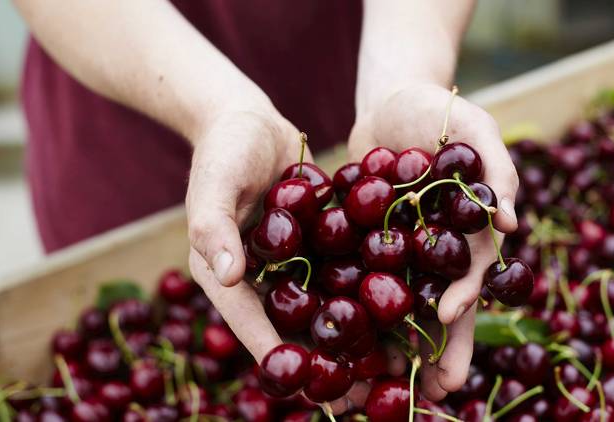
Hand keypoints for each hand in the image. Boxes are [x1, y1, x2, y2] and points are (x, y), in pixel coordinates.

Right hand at [186, 106, 385, 414]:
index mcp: (225, 271)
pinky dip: (365, 295)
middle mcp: (259, 276)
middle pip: (291, 326)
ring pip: (323, 308)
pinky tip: (401, 314)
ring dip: (351, 338)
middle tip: (356, 395)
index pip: (250, 320)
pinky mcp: (318, 244)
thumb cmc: (224, 148)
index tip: (309, 384)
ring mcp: (291, 262)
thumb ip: (212, 226)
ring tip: (388, 368)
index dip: (279, 353)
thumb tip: (224, 275)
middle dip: (322, 360)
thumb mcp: (213, 183)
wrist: (251, 120)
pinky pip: (342, 273)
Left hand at [349, 83, 518, 399]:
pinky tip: (341, 334)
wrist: (390, 100)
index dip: (464, 298)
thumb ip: (497, 167)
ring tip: (386, 379)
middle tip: (435, 389)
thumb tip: (512, 222)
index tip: (447, 319)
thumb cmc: (441, 109)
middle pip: (438, 302)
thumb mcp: (475, 127)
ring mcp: (399, 249)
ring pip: (400, 302)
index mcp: (466, 230)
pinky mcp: (365, 242)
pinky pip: (360, 276)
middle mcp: (434, 248)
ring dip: (397, 341)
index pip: (471, 273)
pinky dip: (355, 305)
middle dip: (441, 347)